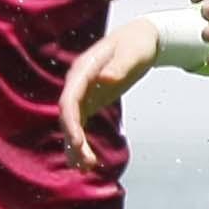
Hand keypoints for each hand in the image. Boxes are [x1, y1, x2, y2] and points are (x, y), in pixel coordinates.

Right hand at [58, 15, 161, 171]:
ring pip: (72, 125)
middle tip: (83, 163)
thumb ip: (120, 66)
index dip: (70, 122)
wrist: (140, 39)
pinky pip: (81, 126)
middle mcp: (77, 84)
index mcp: (83, 71)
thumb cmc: (137, 43)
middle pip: (68, 116)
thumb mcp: (133, 52)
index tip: (76, 142)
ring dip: (76, 147)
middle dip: (73, 140)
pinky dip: (82, 143)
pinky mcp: (90, 102)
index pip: (69, 100)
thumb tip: (106, 79)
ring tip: (85, 169)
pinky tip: (88, 162)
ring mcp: (82, 94)